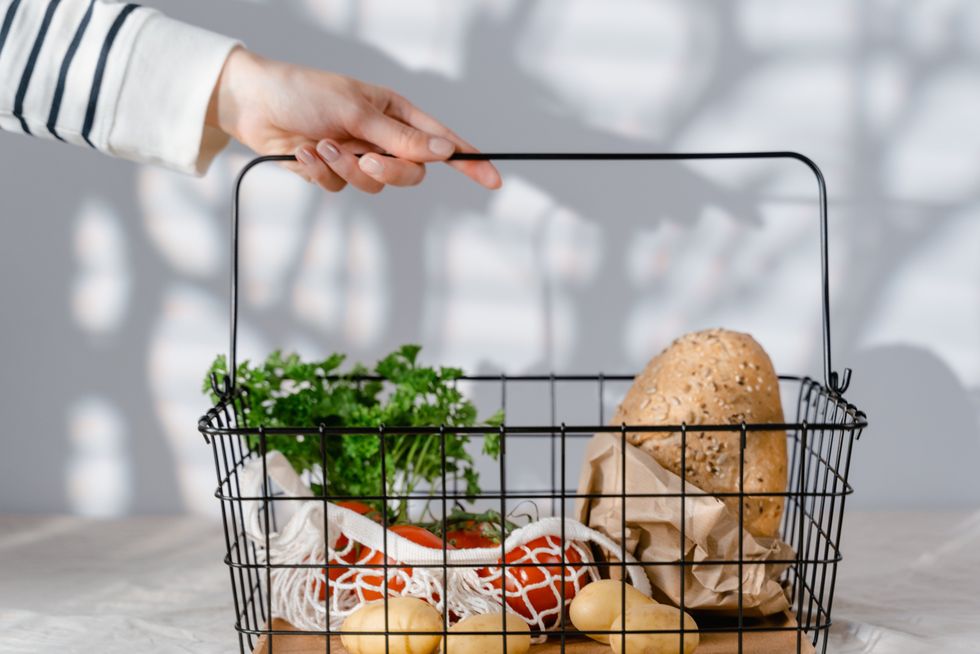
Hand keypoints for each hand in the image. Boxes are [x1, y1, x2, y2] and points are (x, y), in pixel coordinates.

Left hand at [207, 47, 500, 192]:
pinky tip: (302, 151)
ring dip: (346, 169)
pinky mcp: (332, 172)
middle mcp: (381, 136)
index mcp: (395, 112)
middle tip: (365, 160)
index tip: (493, 178)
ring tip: (321, 146)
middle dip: (388, 171)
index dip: (469, 160)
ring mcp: (357, 156)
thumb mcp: (357, 111)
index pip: (441, 140)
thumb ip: (400, 137)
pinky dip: (321, 173)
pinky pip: (341, 188)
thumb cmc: (304, 91)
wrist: (253, 103)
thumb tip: (443, 152)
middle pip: (410, 172)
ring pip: (374, 185)